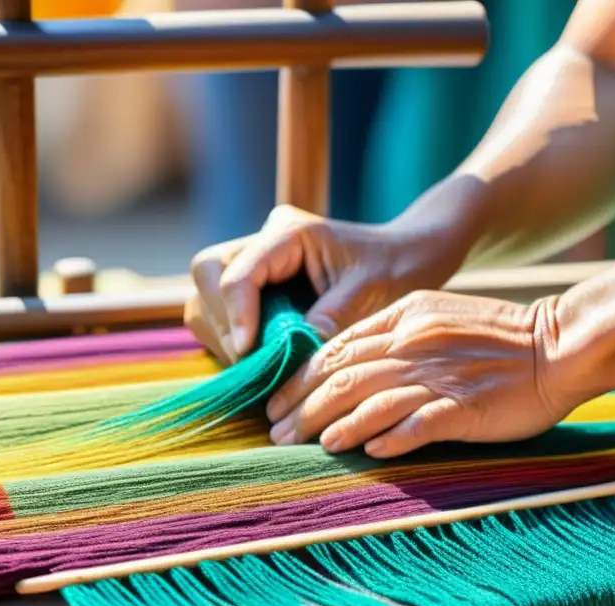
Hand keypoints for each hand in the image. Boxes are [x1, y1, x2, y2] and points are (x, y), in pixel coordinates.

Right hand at [184, 205, 463, 363]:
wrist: (407, 257)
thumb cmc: (395, 269)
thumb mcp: (369, 295)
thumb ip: (330, 320)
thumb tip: (289, 353)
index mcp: (289, 233)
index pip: (237, 272)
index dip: (237, 315)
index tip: (248, 353)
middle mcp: (264, 241)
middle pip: (207, 274)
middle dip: (224, 321)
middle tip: (252, 360)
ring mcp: (256, 260)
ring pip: (207, 295)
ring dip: (224, 333)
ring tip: (261, 363)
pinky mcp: (257, 285)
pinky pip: (222, 311)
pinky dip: (233, 338)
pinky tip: (264, 357)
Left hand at [264, 291, 579, 457]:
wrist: (560, 344)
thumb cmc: (500, 337)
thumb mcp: (439, 316)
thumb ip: (395, 336)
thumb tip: (349, 368)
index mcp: (405, 316)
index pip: (337, 347)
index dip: (300, 377)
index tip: (277, 402)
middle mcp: (414, 342)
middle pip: (342, 375)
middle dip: (303, 406)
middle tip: (276, 433)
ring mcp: (440, 375)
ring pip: (369, 399)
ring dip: (332, 425)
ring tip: (306, 445)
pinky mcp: (465, 407)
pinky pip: (416, 424)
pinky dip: (387, 438)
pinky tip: (365, 451)